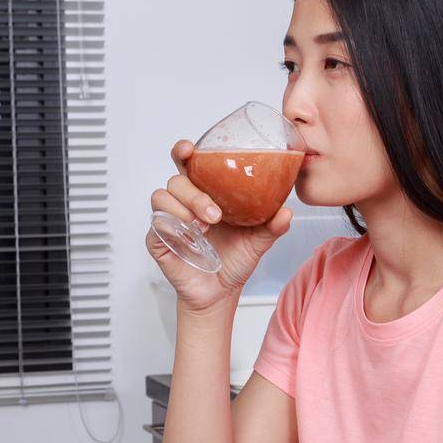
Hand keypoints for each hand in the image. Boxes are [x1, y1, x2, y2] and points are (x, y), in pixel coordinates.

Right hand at [147, 139, 292, 314]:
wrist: (221, 293)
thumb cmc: (234, 260)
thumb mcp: (258, 241)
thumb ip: (272, 226)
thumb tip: (287, 211)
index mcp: (205, 193)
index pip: (188, 164)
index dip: (183, 152)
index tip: (189, 150)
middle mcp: (184, 203)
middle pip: (176, 180)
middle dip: (194, 194)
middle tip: (215, 215)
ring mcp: (169, 220)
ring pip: (162, 197)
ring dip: (183, 209)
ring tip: (203, 228)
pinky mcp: (158, 240)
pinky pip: (156, 224)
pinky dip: (171, 227)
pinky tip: (188, 238)